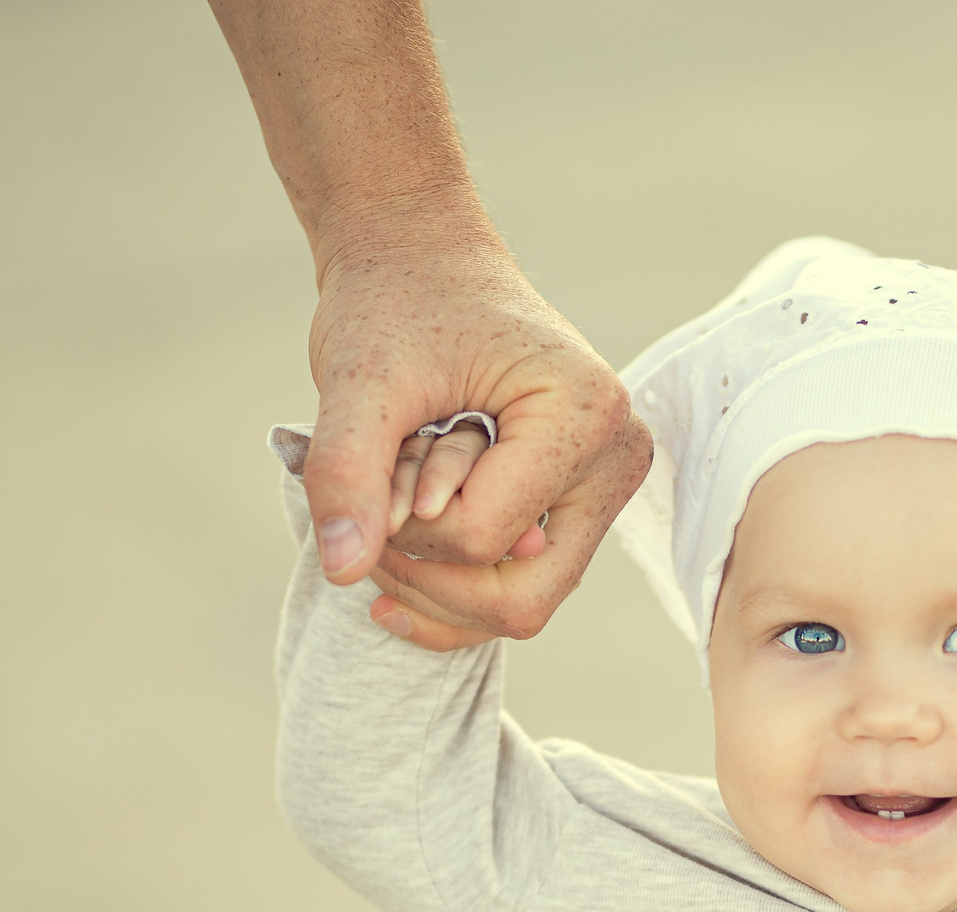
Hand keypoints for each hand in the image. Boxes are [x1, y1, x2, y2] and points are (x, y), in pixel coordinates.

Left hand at [304, 233, 651, 651]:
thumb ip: (347, 470)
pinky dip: (451, 593)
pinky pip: (521, 590)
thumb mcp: (359, 379)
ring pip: (520, 605)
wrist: (418, 260)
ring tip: (390, 509)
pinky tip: (394, 575)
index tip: (373, 467)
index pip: (483, 537)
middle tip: (371, 520)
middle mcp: (616, 458)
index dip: (405, 528)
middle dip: (427, 576)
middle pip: (520, 598)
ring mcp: (604, 488)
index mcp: (586, 413)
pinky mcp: (579, 505)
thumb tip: (341, 569)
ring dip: (433, 579)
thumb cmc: (395, 300)